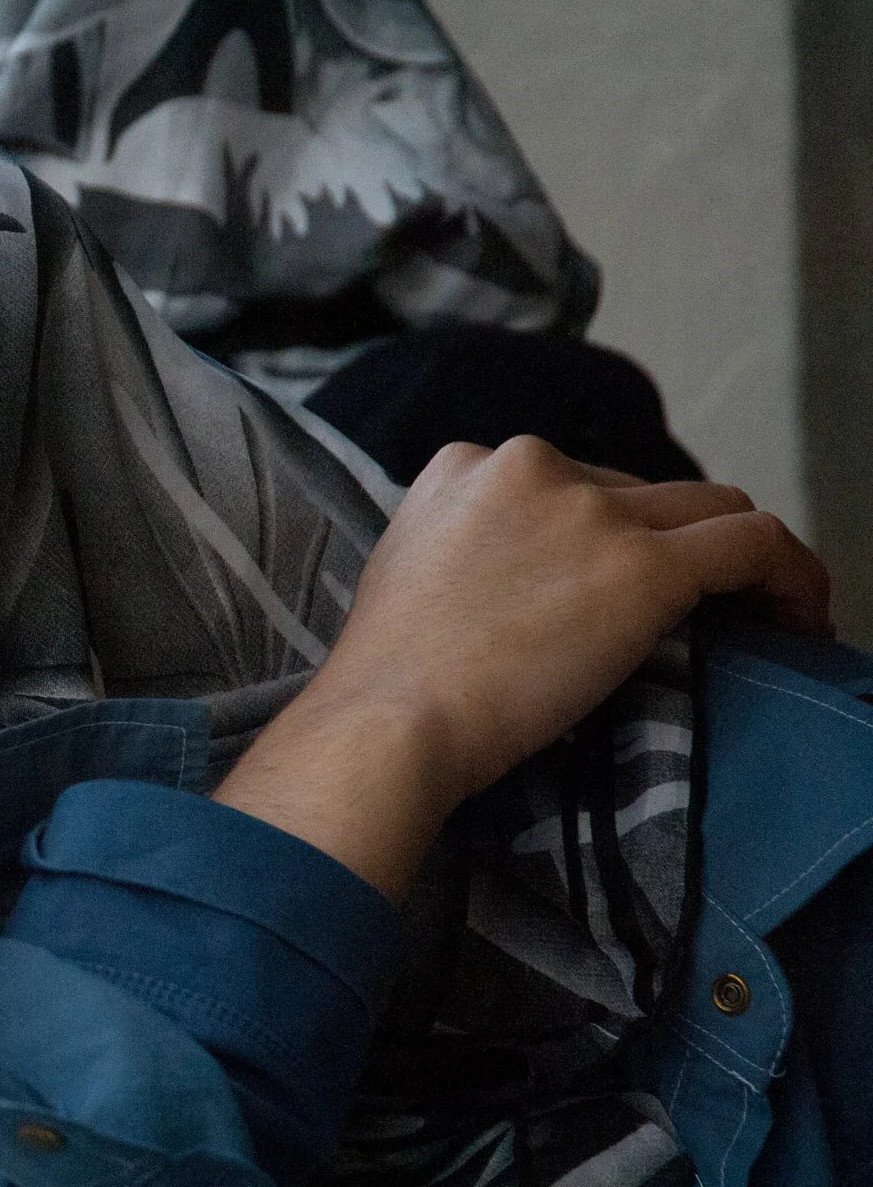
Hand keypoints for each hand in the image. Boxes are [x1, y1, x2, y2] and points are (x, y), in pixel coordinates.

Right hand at [214, 436, 830, 897]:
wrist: (389, 721)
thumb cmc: (387, 681)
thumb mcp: (410, 577)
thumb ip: (466, 551)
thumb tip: (527, 584)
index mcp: (465, 466)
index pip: (569, 483)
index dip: (604, 535)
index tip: (615, 589)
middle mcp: (530, 466)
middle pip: (642, 494)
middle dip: (669, 549)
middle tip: (689, 618)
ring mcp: (590, 511)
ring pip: (710, 510)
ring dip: (740, 561)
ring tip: (760, 619)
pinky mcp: (643, 565)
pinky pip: (756, 546)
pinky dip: (790, 579)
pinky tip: (798, 622)